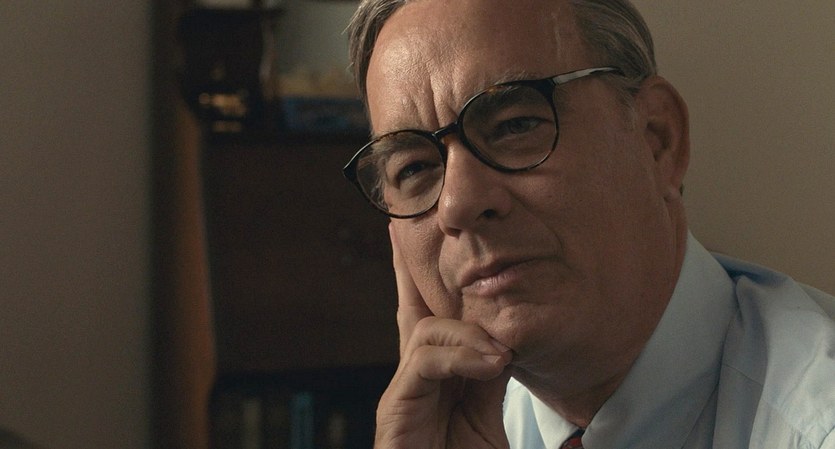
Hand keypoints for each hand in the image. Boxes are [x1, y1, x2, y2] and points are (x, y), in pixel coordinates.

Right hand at [374, 225, 513, 448]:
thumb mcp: (491, 417)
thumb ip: (492, 379)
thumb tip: (508, 346)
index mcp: (443, 375)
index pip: (436, 316)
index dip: (428, 278)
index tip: (423, 239)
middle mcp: (418, 375)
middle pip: (414, 308)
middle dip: (411, 264)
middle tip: (404, 221)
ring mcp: (405, 389)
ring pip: (426, 330)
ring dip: (469, 333)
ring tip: (501, 355)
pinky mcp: (397, 407)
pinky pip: (424, 362)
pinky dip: (459, 356)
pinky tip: (489, 363)